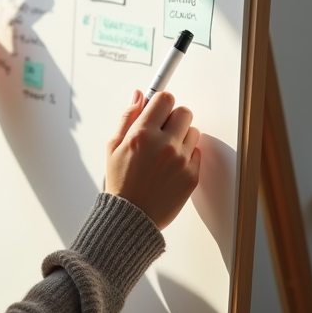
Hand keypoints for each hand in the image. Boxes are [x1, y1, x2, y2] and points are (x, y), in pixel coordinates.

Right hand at [104, 90, 201, 229]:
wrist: (131, 217)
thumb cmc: (120, 182)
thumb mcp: (114, 146)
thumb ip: (127, 117)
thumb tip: (139, 95)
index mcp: (143, 134)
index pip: (165, 99)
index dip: (161, 103)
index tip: (158, 108)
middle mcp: (164, 145)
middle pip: (184, 112)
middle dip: (173, 117)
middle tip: (163, 130)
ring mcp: (181, 161)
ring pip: (193, 131)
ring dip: (182, 136)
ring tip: (166, 151)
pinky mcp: (192, 175)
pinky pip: (197, 152)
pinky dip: (187, 155)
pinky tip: (171, 165)